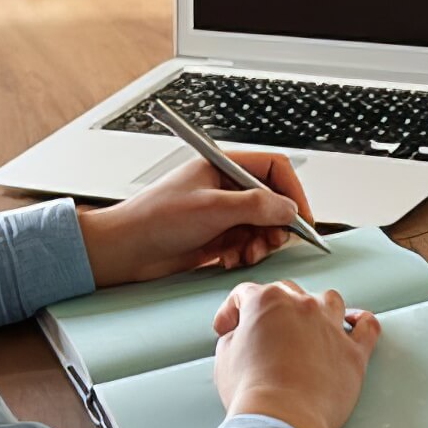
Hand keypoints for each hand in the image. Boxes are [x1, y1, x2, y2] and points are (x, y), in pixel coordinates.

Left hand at [77, 153, 315, 286]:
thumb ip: (256, 206)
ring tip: (247, 255)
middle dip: (276, 225)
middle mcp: (224, 187)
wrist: (124, 251)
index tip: (302, 219)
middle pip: (272, 201)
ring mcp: (220, 213)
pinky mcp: (215, 237)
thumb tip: (289, 210)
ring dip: (260, 243)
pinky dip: (245, 254)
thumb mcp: (212, 208)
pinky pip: (246, 244)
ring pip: (261, 226)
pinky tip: (228, 261)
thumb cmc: (154, 220)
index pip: (273, 169)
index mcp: (222, 166)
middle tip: (271, 242)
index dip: (292, 193)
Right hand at [211, 281, 379, 427]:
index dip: (231, 310)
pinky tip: (353, 323)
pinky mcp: (353, 352)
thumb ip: (234, 337)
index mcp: (266, 302)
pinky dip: (361, 322)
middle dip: (271, 308)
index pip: (245, 294)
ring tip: (308, 323)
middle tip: (262, 331)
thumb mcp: (224, 357)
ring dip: (316, 307)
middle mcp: (302, 306)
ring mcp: (331, 327)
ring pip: (328, 300)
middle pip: (287, 292)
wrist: (282, 420)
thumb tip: (242, 336)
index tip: (227, 329)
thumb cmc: (250, 393)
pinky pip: (367, 326)